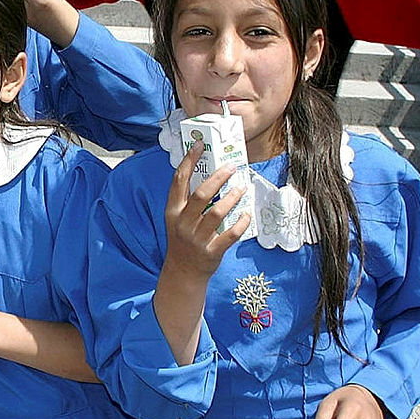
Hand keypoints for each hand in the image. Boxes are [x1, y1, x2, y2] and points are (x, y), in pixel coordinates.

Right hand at [161, 142, 250, 282]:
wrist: (182, 272)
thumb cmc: (183, 240)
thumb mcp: (177, 219)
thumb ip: (188, 200)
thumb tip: (209, 174)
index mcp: (172, 211)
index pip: (179, 181)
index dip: (188, 161)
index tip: (199, 146)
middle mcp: (183, 223)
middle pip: (202, 194)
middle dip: (219, 178)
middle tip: (232, 167)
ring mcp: (197, 238)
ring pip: (217, 213)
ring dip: (232, 198)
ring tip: (242, 189)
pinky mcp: (211, 251)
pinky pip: (230, 234)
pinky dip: (241, 223)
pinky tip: (247, 214)